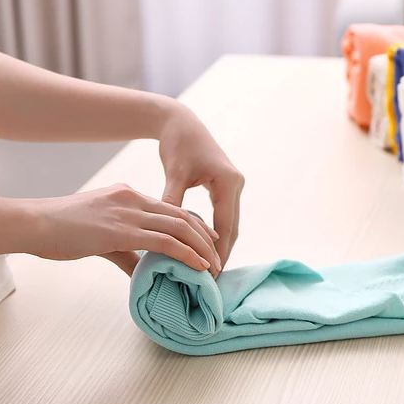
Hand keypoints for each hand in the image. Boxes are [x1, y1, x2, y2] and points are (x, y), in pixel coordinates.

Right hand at [27, 184, 221, 275]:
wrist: (33, 223)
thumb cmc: (59, 231)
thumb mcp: (99, 236)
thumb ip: (125, 251)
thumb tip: (142, 270)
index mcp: (128, 195)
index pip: (171, 208)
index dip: (193, 225)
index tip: (207, 241)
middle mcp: (133, 198)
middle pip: (181, 215)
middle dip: (204, 236)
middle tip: (218, 255)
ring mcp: (128, 212)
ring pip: (179, 227)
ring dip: (201, 248)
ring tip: (214, 266)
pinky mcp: (122, 230)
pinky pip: (165, 241)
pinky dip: (186, 254)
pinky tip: (198, 266)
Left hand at [157, 103, 243, 268]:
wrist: (181, 122)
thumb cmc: (177, 145)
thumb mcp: (175, 174)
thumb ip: (173, 202)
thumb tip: (167, 233)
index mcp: (228, 183)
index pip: (226, 227)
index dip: (218, 253)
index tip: (211, 275)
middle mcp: (236, 184)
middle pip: (232, 228)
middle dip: (222, 254)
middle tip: (212, 281)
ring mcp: (233, 185)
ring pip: (230, 224)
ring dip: (221, 246)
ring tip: (210, 269)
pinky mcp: (226, 185)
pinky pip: (224, 215)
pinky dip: (217, 233)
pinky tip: (206, 248)